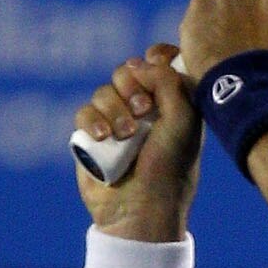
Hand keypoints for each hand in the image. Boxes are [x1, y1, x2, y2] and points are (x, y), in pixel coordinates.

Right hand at [73, 44, 200, 236]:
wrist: (141, 210)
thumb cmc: (170, 170)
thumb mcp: (184, 123)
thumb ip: (170, 82)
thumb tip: (140, 63)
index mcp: (174, 105)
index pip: (162, 64)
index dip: (157, 57)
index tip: (155, 60)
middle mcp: (146, 111)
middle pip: (128, 71)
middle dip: (132, 84)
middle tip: (144, 110)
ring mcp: (118, 122)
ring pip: (104, 90)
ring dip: (114, 107)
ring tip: (126, 134)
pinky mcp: (93, 137)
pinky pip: (84, 112)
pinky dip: (92, 120)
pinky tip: (104, 138)